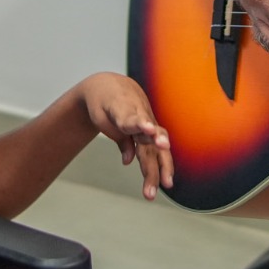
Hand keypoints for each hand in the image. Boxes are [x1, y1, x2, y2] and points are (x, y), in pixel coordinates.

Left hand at [79, 73, 173, 200]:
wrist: (111, 86)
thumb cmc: (104, 103)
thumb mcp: (102, 116)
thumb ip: (118, 137)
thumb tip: (128, 160)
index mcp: (122, 109)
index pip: (132, 118)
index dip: (140, 124)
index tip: (149, 129)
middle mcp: (139, 116)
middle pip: (148, 137)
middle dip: (156, 156)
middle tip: (163, 172)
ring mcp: (147, 123)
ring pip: (156, 145)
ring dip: (162, 165)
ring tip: (167, 182)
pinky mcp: (150, 129)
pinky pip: (158, 147)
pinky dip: (162, 160)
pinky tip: (166, 178)